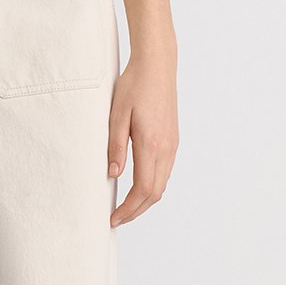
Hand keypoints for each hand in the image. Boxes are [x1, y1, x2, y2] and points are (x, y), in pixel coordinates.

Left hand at [107, 54, 176, 226]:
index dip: (128, 208)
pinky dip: (152, 186)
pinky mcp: (173, 140)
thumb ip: (115, 146)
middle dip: (136, 211)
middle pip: (155, 193)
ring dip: (144, 200)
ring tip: (124, 206)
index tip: (113, 218)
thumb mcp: (117, 114)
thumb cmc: (134, 86)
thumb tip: (113, 175)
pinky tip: (137, 186)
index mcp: (151, 144)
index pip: (143, 189)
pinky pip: (165, 172)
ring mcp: (172, 145)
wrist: (157, 66)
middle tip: (116, 218)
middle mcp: (167, 149)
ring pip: (162, 184)